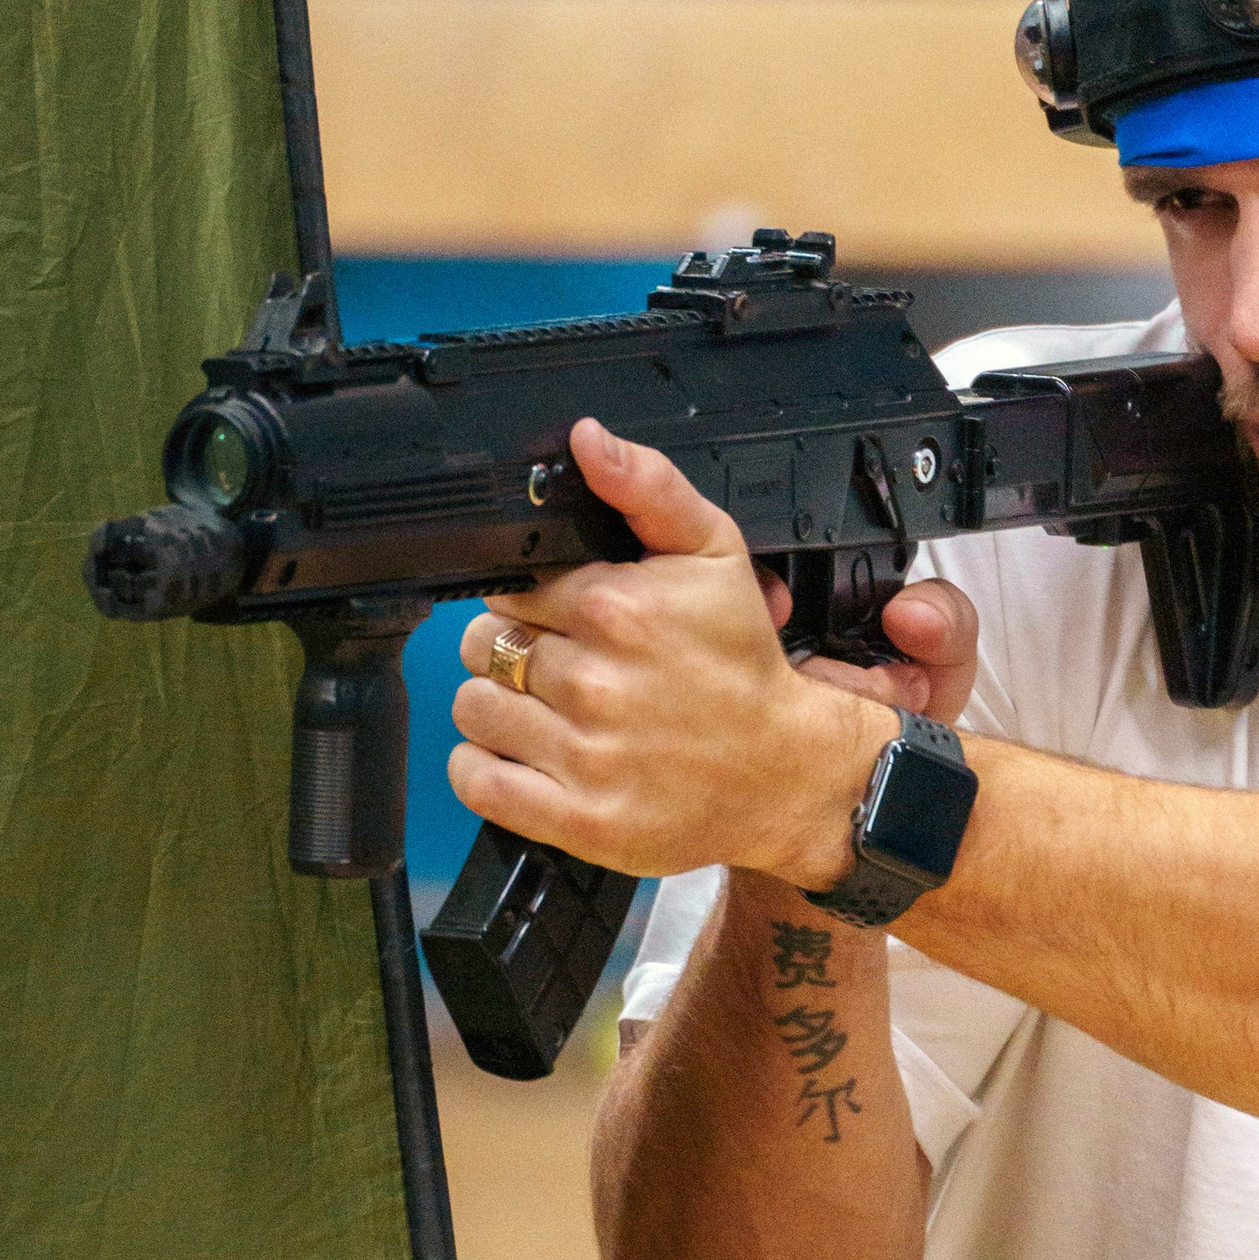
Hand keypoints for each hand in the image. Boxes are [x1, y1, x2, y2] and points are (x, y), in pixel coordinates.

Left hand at [449, 417, 959, 885]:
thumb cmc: (742, 665)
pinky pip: (475, 779)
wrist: (786, 772)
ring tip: (548, 712)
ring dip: (498, 707)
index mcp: (617, 609)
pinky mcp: (576, 819)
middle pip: (483, 647)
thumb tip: (588, 440)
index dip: (530, 600)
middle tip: (562, 666)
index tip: (566, 618)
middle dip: (513, 651)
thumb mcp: (714, 553)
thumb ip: (648, 487)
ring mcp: (583, 755)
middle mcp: (594, 682)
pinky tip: (528, 755)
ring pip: (472, 709)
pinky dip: (485, 767)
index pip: (508, 587)